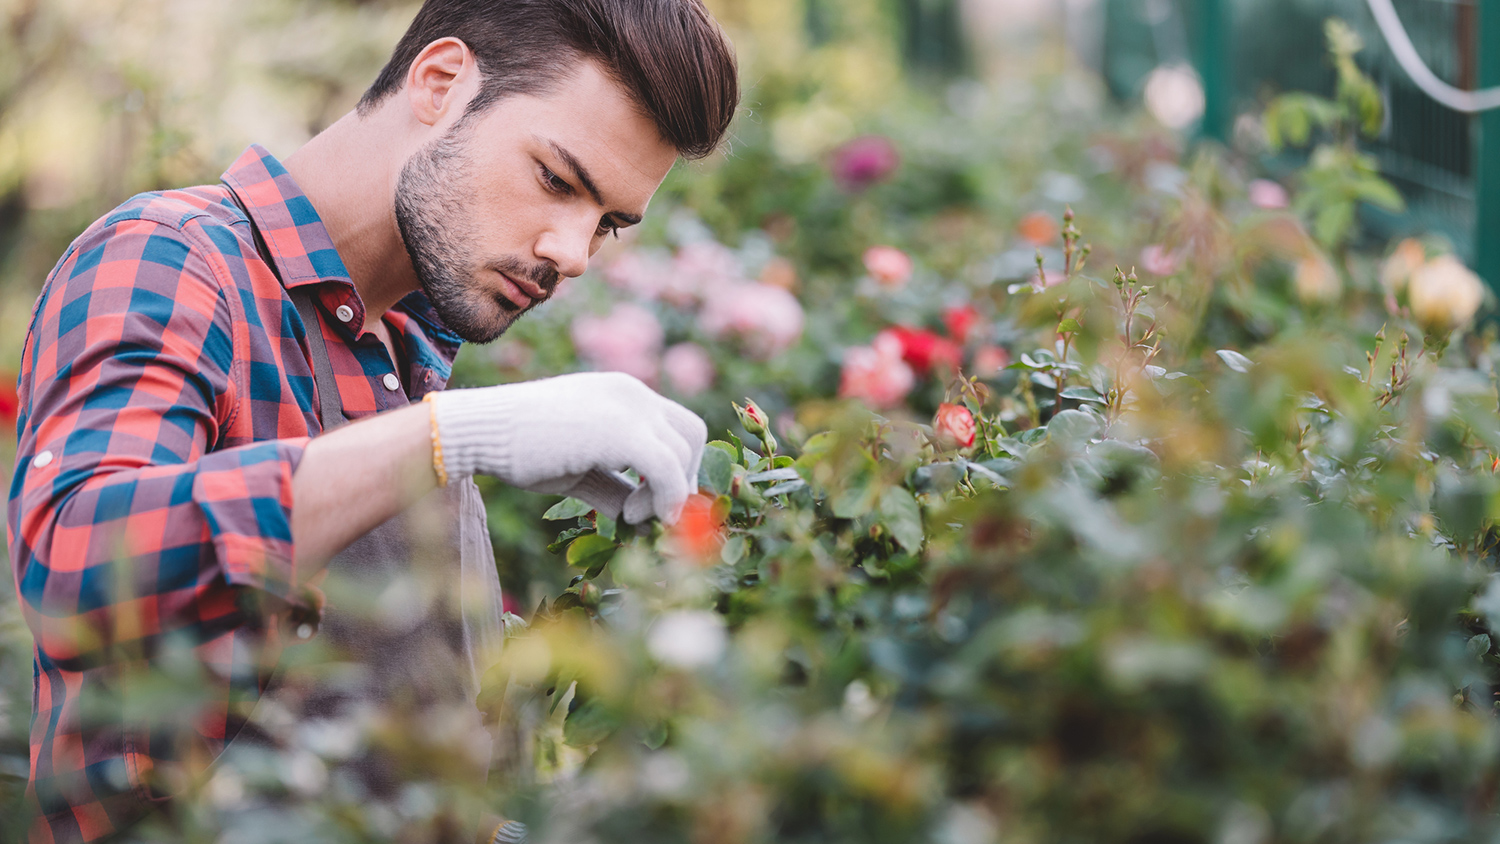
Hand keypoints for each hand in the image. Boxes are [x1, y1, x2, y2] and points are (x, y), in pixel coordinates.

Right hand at [429, 372, 706, 523]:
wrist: (480, 430)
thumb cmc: (521, 449)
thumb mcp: (580, 468)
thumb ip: (616, 486)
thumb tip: (642, 519)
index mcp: (624, 394)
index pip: (678, 426)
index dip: (680, 467)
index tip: (656, 502)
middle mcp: (633, 393)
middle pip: (692, 434)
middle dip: (685, 479)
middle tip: (656, 513)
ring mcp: (629, 407)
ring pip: (683, 454)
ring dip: (667, 495)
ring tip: (629, 516)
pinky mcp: (621, 430)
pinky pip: (668, 469)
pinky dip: (665, 499)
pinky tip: (633, 518)